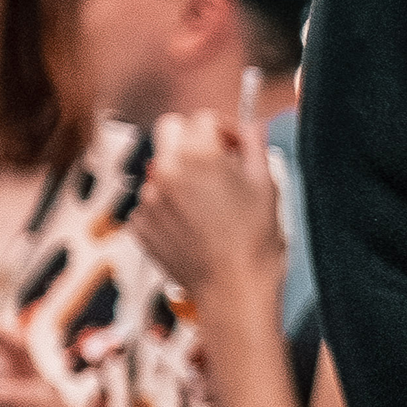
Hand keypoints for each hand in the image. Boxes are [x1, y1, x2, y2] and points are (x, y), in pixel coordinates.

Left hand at [136, 106, 284, 314]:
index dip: (224, 128)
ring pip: (160, 168)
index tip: (235, 145)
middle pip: (169, 131)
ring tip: (209, 203)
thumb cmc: (254, 238)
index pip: (202, 118)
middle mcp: (166, 172)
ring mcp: (148, 200)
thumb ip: (255, 144)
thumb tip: (251, 126)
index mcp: (198, 156)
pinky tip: (194, 224)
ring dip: (181, 175)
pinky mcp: (139, 226)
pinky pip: (151, 202)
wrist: (233, 288)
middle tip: (215, 161)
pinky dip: (169, 206)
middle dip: (192, 139)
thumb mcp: (267, 183)